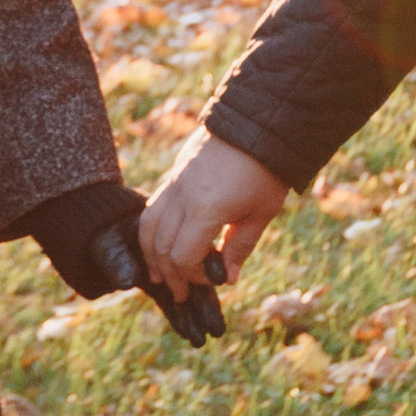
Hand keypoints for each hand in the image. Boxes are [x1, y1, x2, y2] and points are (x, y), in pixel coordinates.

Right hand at [140, 129, 289, 297]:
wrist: (257, 122)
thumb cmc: (265, 170)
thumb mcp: (261, 213)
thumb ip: (240, 246)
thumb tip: (226, 278)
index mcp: (206, 208)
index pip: (183, 257)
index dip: (194, 276)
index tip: (213, 279)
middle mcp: (183, 196)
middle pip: (162, 247)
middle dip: (171, 274)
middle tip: (182, 293)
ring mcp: (174, 184)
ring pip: (149, 227)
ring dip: (152, 255)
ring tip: (159, 275)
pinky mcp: (174, 175)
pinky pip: (153, 208)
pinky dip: (153, 232)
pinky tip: (161, 244)